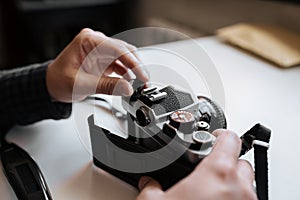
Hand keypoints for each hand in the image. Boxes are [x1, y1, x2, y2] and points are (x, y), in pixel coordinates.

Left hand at [46, 28, 148, 101]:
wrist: (52, 85)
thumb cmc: (59, 80)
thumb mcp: (81, 84)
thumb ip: (107, 86)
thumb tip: (128, 88)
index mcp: (88, 41)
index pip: (117, 49)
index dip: (133, 62)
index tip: (143, 75)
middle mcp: (96, 42)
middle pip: (124, 51)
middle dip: (137, 66)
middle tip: (145, 81)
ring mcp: (101, 51)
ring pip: (125, 58)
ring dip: (134, 71)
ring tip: (140, 84)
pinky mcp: (104, 60)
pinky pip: (121, 65)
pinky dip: (128, 74)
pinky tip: (131, 83)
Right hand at [137, 130, 256, 199]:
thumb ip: (151, 186)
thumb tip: (148, 182)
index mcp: (216, 174)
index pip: (228, 138)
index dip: (220, 134)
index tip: (213, 137)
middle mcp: (239, 189)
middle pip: (242, 162)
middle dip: (227, 163)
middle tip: (210, 171)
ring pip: (248, 185)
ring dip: (234, 184)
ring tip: (212, 193)